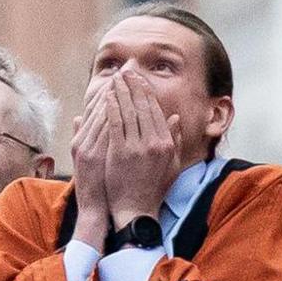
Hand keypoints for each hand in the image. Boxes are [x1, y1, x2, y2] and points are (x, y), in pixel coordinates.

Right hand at [68, 81, 112, 247]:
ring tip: (127, 75)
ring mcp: (85, 147)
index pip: (99, 108)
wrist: (96, 210)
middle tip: (128, 66)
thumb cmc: (98, 186)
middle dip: (115, 85)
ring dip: (115, 94)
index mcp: (83, 140)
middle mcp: (82, 141)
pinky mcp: (90, 155)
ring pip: (101, 114)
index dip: (112, 89)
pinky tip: (122, 101)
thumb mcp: (87, 160)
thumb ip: (84, 136)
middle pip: (100, 106)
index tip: (124, 73)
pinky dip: (112, 114)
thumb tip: (78, 117)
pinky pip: (104, 130)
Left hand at [102, 69, 181, 226]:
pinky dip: (110, 109)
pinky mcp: (119, 153)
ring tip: (115, 78)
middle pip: (142, 106)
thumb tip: (175, 117)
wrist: (135, 210)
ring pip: (128, 112)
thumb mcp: (171, 164)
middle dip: (133, 85)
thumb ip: (174, 139)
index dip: (146, 91)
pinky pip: (115, 125)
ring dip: (120, 92)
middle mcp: (154, 142)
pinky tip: (106, 97)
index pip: (155, 110)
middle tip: (126, 70)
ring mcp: (136, 147)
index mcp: (166, 142)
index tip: (139, 78)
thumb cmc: (153, 188)